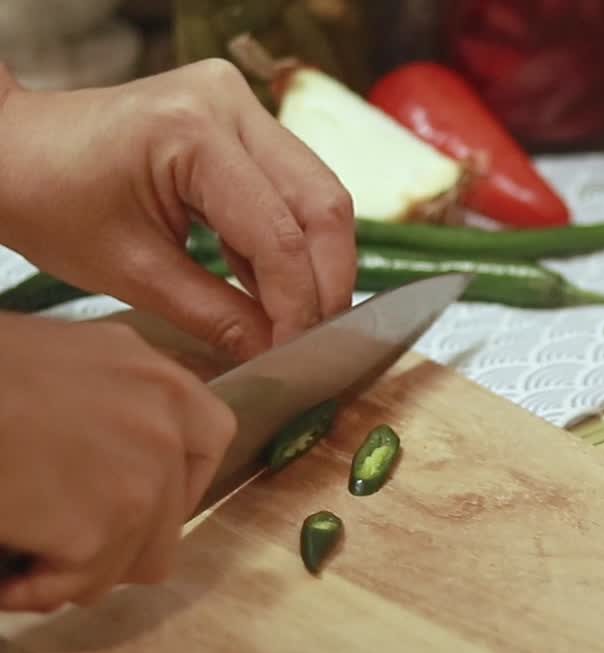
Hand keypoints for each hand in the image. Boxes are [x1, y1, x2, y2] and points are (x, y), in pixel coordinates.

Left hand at [0, 59, 356, 360]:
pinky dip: (291, 240)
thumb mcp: (131, 272)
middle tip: (317, 337)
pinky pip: (292, 186)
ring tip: (297, 316)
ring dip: (315, 260)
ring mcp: (239, 103)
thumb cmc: (50, 201)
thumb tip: (277, 354)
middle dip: (327, 278)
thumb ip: (216, 315)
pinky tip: (273, 284)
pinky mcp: (241, 118)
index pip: (279, 232)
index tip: (299, 352)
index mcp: (192, 132)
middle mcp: (229, 103)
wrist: (10, 151)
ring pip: (319, 192)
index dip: (298, 301)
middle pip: (322, 201)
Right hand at [0, 313, 235, 612]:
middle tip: (58, 542)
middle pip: (172, 514)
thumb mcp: (59, 356)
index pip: (210, 436)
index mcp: (152, 374)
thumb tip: (102, 458)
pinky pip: (79, 583)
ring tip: (20, 555)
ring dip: (74, 568)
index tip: (132, 499)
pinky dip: (33, 589)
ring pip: (132, 559)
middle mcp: (164, 421)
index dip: (175, 479)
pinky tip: (5, 576)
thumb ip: (106, 398)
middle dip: (118, 539)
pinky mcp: (102, 528)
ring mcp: (142, 476)